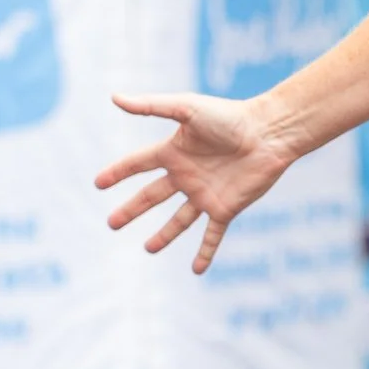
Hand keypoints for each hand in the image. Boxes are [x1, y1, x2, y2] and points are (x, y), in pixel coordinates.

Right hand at [96, 92, 297, 272]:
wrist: (269, 133)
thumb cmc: (229, 116)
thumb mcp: (186, 108)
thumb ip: (150, 106)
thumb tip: (114, 97)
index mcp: (175, 152)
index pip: (138, 165)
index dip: (118, 173)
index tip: (98, 183)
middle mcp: (187, 175)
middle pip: (152, 197)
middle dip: (132, 210)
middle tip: (112, 223)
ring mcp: (205, 194)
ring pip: (179, 220)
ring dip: (164, 236)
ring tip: (149, 250)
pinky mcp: (225, 208)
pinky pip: (212, 235)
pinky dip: (205, 253)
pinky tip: (197, 270)